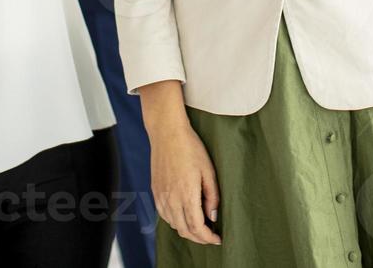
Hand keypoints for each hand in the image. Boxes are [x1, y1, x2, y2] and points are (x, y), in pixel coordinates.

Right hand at [150, 118, 221, 245]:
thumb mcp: (208, 170)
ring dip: (186, 231)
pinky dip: (175, 221)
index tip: (217, 239)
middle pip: (184, 230)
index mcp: (186, 194)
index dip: (207, 237)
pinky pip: (164, 215)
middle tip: (210, 237)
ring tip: (199, 227)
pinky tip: (183, 216)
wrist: (167, 133)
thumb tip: (212, 216)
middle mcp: (171, 198)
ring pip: (173, 225)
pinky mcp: (155, 191)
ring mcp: (161, 195)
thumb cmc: (190, 147)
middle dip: (199, 238)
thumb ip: (212, 196)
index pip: (196, 227)